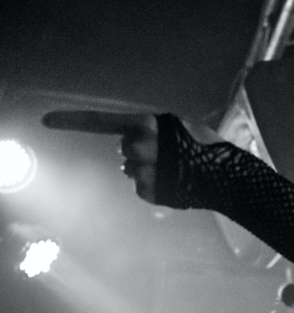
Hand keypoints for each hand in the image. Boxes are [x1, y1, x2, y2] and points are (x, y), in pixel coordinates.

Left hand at [42, 111, 220, 203]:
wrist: (228, 178)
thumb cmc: (207, 148)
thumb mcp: (179, 127)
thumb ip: (152, 130)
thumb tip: (131, 144)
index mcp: (147, 125)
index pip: (102, 122)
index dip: (73, 121)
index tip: (45, 121)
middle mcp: (140, 147)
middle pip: (125, 150)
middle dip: (140, 152)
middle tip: (168, 155)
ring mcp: (143, 171)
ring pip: (132, 170)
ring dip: (149, 171)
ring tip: (177, 171)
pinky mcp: (149, 192)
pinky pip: (142, 188)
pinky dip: (155, 187)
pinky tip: (176, 184)